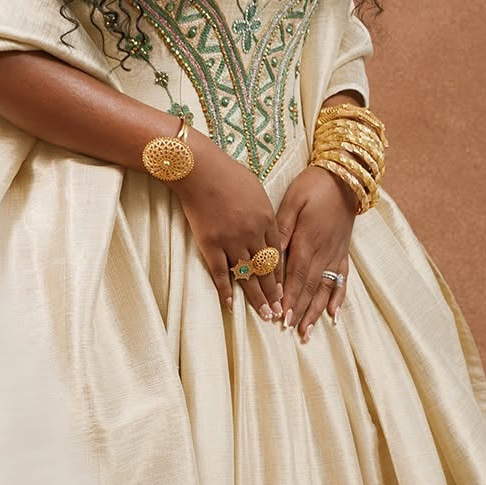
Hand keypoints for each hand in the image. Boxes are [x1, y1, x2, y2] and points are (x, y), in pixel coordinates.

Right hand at [174, 131, 284, 321]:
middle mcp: (252, 235)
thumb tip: (268, 227)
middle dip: (273, 293)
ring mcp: (231, 241)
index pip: (277, 255)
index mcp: (266, 219)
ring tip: (264, 314)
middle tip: (280, 312)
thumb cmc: (227, 173)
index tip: (285, 291)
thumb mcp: (256, 189)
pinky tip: (231, 305)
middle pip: (266, 270)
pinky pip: (220, 273)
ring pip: (248, 276)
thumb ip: (264, 211)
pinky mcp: (211, 244)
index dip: (281, 276)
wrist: (200, 169)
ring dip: (256, 297)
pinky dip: (225, 291)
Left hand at [276, 165, 355, 340]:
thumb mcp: (292, 201)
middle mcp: (323, 252)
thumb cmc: (313, 186)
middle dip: (299, 310)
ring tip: (309, 332)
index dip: (289, 297)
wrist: (343, 178)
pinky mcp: (343, 252)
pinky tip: (334, 314)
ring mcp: (335, 254)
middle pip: (309, 287)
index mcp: (308, 240)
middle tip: (290, 331)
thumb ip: (282, 228)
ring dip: (316, 311)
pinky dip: (338, 298)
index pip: (296, 275)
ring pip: (325, 289)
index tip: (280, 316)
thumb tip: (270, 253)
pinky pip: (341, 280)